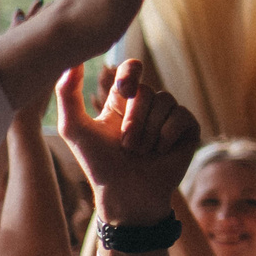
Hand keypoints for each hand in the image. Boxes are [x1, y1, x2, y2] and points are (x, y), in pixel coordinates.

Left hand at [58, 57, 199, 226]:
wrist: (126, 193)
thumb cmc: (98, 163)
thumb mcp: (74, 128)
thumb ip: (67, 94)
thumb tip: (71, 61)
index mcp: (123, 101)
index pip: (132, 69)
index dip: (131, 74)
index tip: (124, 89)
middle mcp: (148, 105)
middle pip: (147, 91)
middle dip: (134, 119)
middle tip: (125, 145)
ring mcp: (169, 115)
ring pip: (165, 102)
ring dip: (147, 132)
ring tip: (139, 152)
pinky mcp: (188, 128)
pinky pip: (181, 116)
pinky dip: (166, 137)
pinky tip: (160, 152)